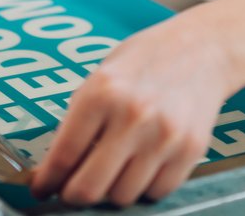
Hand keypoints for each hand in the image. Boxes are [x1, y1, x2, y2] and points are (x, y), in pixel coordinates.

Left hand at [30, 12, 233, 207]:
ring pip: (123, 196)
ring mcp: (164, 136)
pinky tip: (141, 166)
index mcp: (101, 93)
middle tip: (71, 191)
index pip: (63, 156)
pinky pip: (156, 192)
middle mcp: (132, 116)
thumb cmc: (146, 60)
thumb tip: (57, 167)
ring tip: (113, 171)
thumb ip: (80, 119)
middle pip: (89, 187)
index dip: (46, 181)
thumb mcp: (101, 76)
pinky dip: (144, 188)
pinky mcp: (190, 150)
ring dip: (111, 191)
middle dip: (73, 196)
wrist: (203, 48)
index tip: (41, 188)